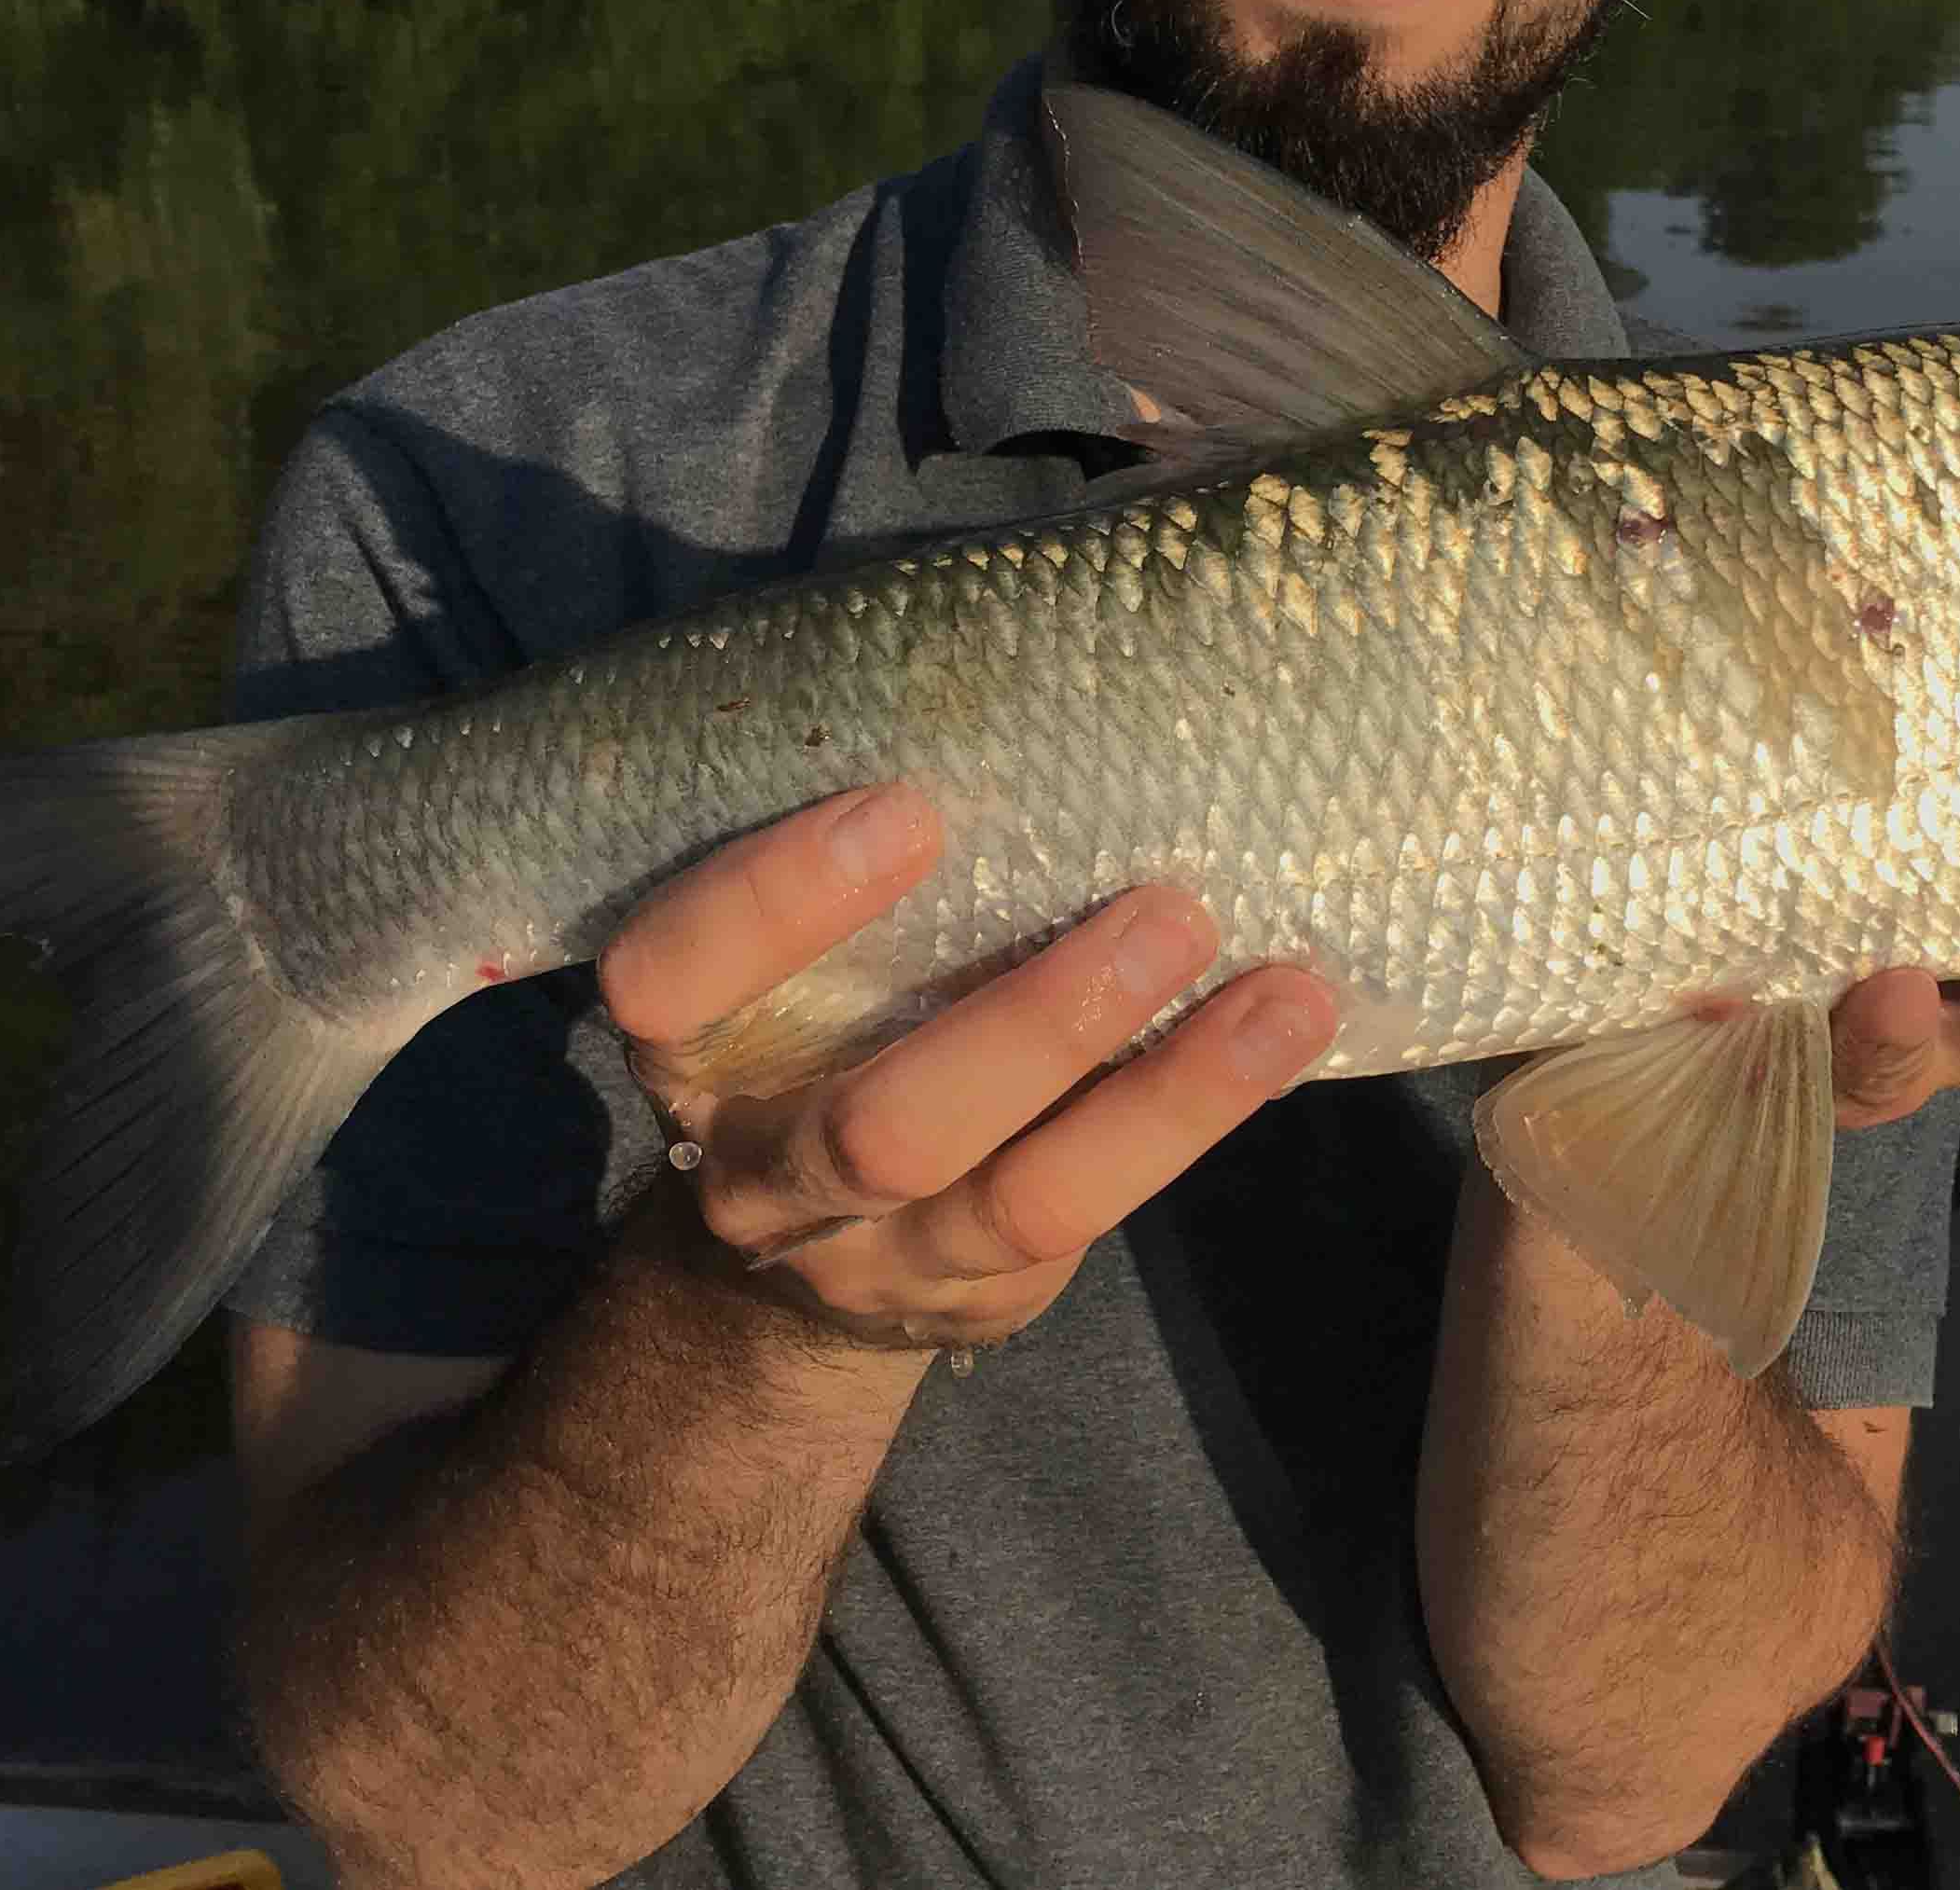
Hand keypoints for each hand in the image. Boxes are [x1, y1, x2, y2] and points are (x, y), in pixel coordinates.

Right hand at [599, 786, 1339, 1354]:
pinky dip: (1195, 1119)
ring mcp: (877, 1253)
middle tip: (1165, 909)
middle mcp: (764, 1171)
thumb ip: (855, 864)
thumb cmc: (815, 1030)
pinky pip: (1094, 1216)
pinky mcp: (981, 1295)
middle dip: (1032, 1025)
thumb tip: (1017, 665)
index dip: (776, 900)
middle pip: (881, 1127)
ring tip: (1275, 991)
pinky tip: (1286, 1029)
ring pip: (1017, 1197)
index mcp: (691, 1046)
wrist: (797, 1270)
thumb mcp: (786, 960)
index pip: (673, 978)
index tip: (909, 806)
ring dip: (1161, 1089)